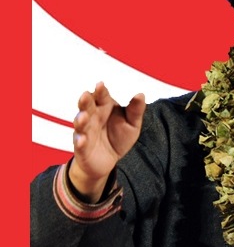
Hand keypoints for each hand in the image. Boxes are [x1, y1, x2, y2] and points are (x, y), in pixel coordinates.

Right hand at [70, 82, 145, 201]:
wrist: (109, 161)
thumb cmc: (119, 137)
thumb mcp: (132, 124)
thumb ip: (135, 110)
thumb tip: (140, 94)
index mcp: (104, 107)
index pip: (102, 97)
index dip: (100, 91)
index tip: (100, 85)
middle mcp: (92, 117)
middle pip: (87, 107)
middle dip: (85, 101)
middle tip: (86, 95)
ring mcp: (85, 132)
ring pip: (81, 124)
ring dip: (81, 120)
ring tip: (84, 117)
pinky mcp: (82, 148)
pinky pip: (79, 144)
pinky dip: (80, 141)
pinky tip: (82, 139)